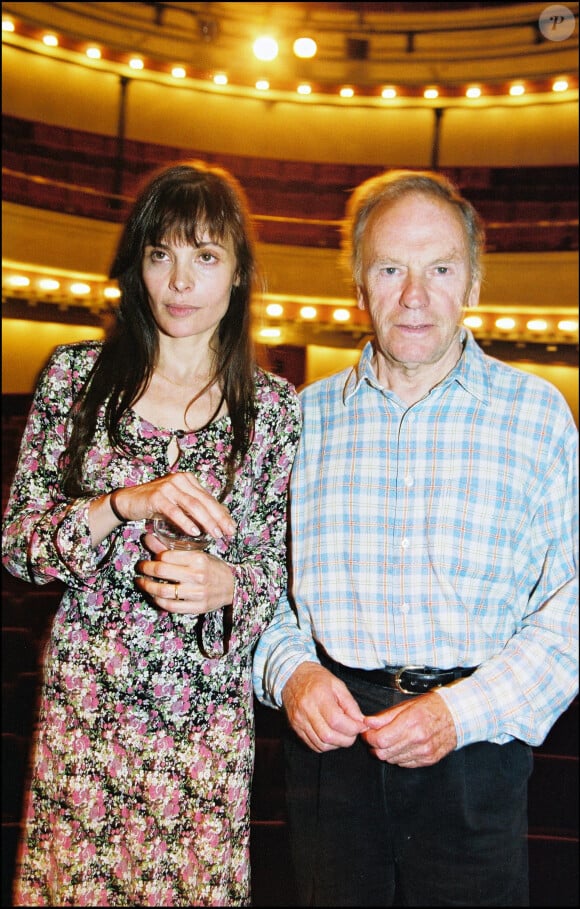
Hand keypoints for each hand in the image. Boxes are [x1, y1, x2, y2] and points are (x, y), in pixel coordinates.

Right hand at [111, 472, 235, 539]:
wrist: (129, 501)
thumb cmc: (156, 504)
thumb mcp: (178, 503)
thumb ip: (195, 508)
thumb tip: (219, 519)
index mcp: (188, 480)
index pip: (209, 498)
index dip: (222, 513)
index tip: (232, 527)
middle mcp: (180, 480)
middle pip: (204, 501)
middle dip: (218, 518)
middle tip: (228, 533)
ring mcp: (168, 487)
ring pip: (193, 505)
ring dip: (206, 521)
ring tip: (215, 534)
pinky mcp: (157, 497)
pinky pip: (174, 511)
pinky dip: (186, 522)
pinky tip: (194, 532)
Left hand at [135, 532, 234, 614]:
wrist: (233, 586)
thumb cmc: (212, 568)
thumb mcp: (196, 554)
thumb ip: (170, 549)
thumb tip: (147, 538)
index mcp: (198, 559)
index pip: (166, 556)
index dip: (154, 557)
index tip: (149, 558)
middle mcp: (198, 576)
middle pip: (161, 571)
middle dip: (145, 568)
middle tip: (140, 568)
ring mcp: (197, 593)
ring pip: (163, 591)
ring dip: (147, 586)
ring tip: (142, 582)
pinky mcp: (197, 607)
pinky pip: (171, 606)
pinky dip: (158, 601)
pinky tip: (154, 596)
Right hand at [282, 662, 366, 752]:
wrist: (292, 677)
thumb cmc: (316, 678)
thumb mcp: (338, 685)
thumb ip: (351, 704)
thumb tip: (361, 722)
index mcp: (318, 696)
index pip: (336, 721)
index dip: (352, 727)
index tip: (361, 725)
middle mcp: (306, 711)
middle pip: (328, 736)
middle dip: (347, 739)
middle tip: (353, 731)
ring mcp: (299, 721)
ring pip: (321, 745)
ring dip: (337, 744)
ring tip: (343, 733)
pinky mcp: (296, 729)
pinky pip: (313, 745)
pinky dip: (326, 745)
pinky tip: (331, 736)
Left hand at [361, 691, 456, 766]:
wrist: (457, 716)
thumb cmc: (432, 707)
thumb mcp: (406, 705)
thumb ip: (385, 716)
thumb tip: (367, 722)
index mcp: (411, 722)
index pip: (380, 739)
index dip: (369, 738)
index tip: (367, 733)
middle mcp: (418, 739)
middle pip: (384, 753)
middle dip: (374, 746)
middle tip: (374, 738)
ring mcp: (424, 752)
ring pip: (393, 760)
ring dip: (386, 752)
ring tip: (388, 741)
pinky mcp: (428, 760)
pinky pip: (405, 764)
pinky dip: (398, 757)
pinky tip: (401, 747)